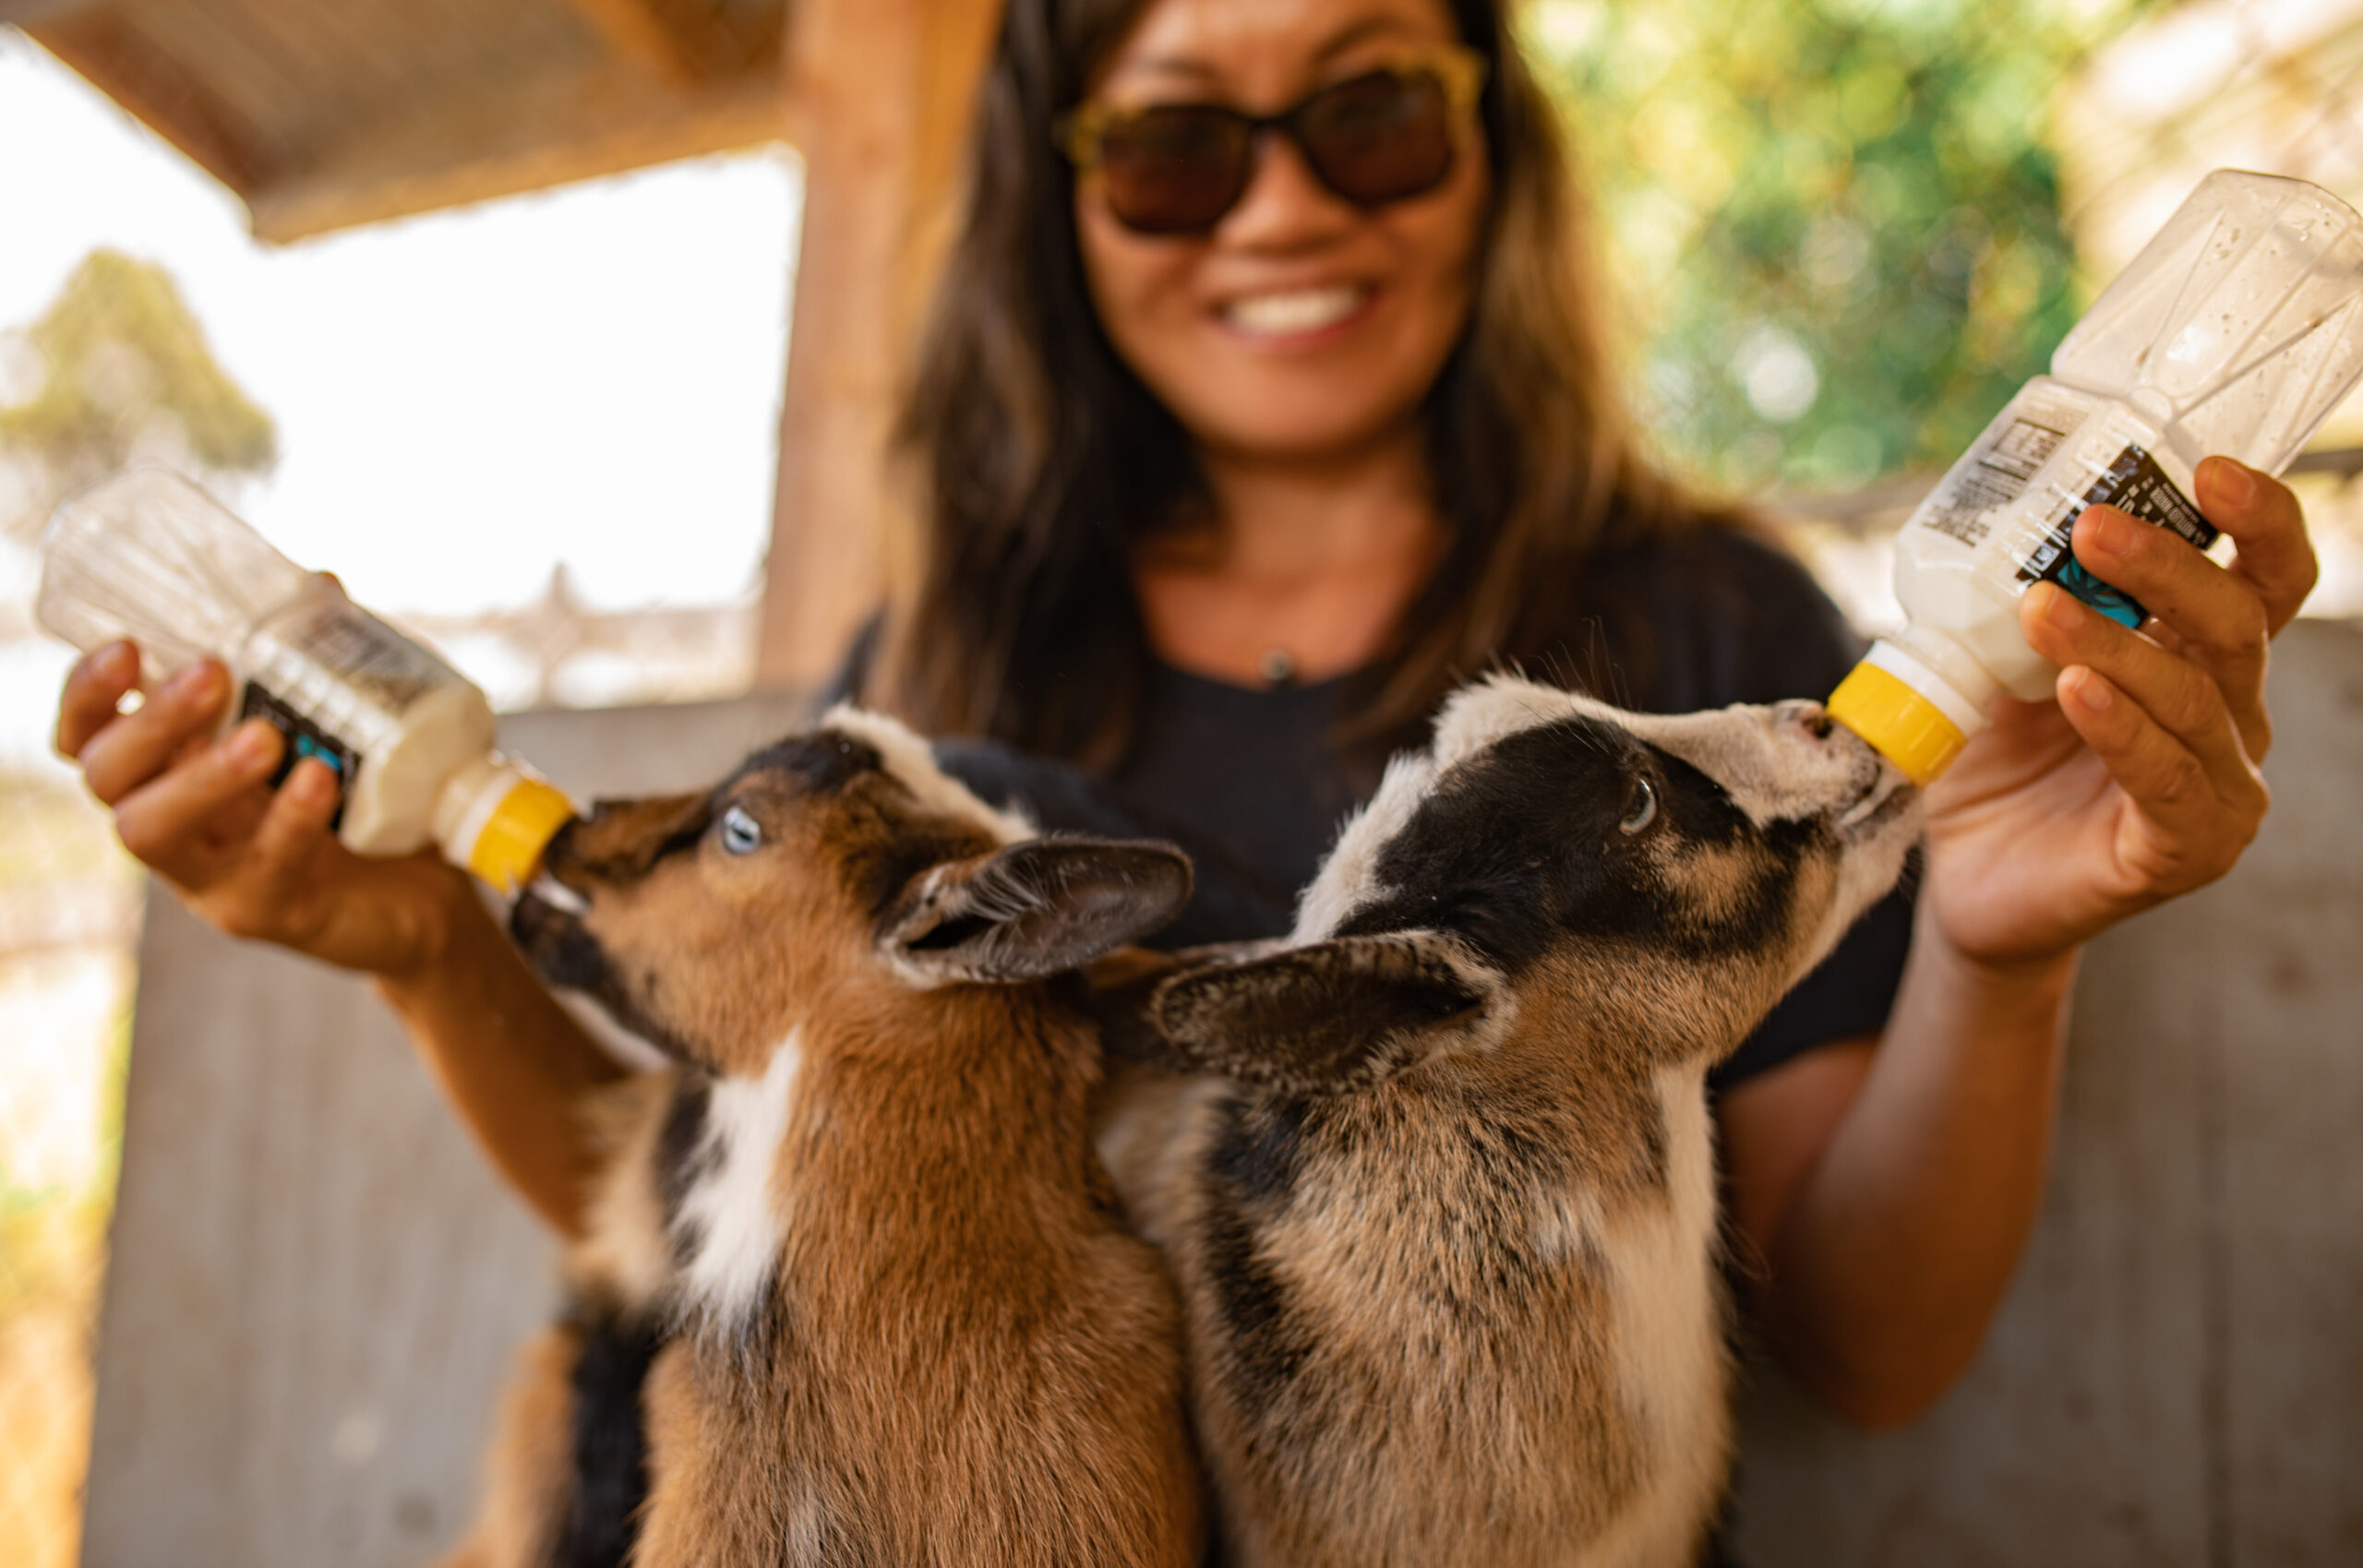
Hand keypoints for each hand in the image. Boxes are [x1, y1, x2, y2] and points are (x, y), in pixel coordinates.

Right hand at [55, 641, 469, 976]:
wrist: (425, 892)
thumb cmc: (361, 800)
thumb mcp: (332, 724)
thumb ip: (312, 660)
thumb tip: (316, 583)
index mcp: (171, 768)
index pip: (88, 734)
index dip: (88, 694)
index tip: (125, 646)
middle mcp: (174, 820)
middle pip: (107, 776)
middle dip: (148, 720)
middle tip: (211, 676)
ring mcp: (210, 874)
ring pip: (154, 831)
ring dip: (201, 776)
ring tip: (265, 735)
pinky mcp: (264, 910)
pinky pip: (259, 869)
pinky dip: (288, 821)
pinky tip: (318, 782)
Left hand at [1922, 458, 2315, 966]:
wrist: (1967, 880)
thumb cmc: (1994, 761)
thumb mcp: (1999, 663)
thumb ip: (2017, 597)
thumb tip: (1993, 510)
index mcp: (2200, 656)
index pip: (2263, 578)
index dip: (2255, 520)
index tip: (2205, 468)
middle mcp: (2229, 713)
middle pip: (2234, 623)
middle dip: (2167, 566)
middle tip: (2092, 524)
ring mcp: (2220, 784)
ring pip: (2192, 696)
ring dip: (2117, 642)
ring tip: (2042, 607)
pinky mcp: (2187, 847)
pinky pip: (2168, 779)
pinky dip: (2122, 728)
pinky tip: (2076, 691)